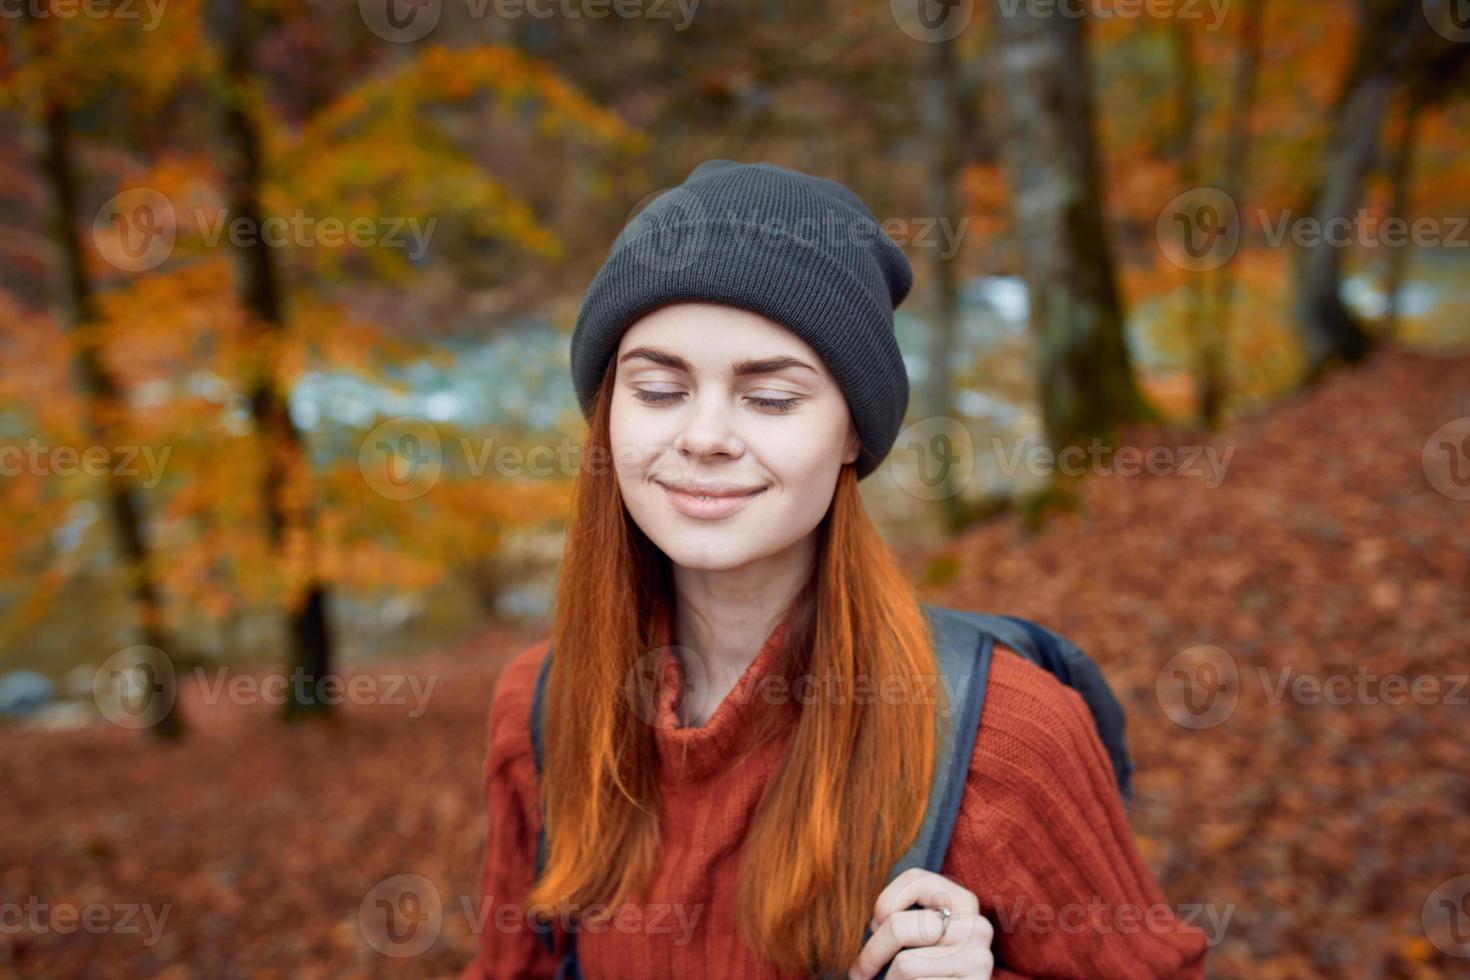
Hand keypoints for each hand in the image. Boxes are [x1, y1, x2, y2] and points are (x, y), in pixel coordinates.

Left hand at [847, 868, 994, 979]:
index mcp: (965, 902)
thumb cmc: (932, 966)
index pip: (916, 879)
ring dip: (888, 979)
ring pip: (905, 964)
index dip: (885, 901)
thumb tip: (873, 924)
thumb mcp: (928, 933)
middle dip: (872, 952)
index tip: (874, 925)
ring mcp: (977, 959)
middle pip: (899, 926)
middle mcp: (976, 926)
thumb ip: (911, 916)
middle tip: (860, 970)